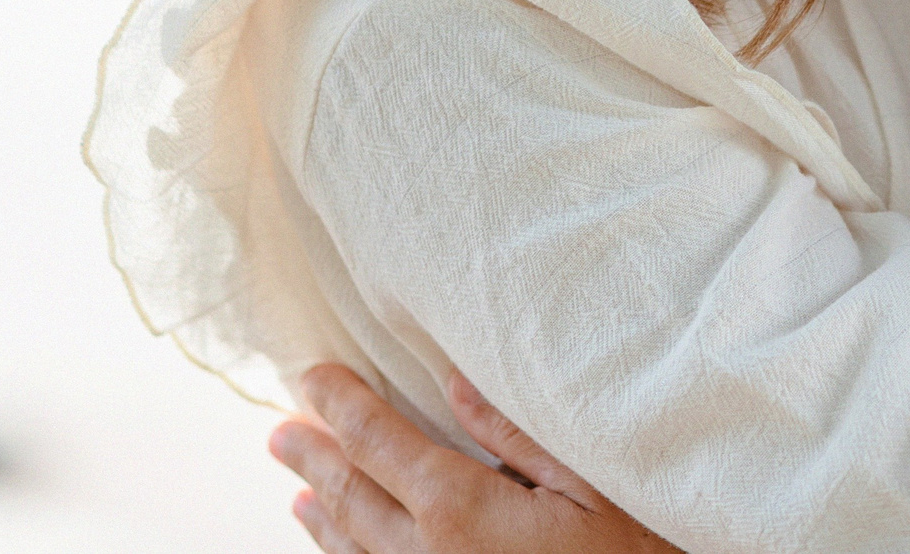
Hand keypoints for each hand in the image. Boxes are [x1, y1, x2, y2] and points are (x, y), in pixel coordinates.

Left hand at [270, 364, 677, 553]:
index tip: (310, 374)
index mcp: (458, 507)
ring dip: (321, 509)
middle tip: (278, 432)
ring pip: (353, 547)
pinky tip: (337, 543)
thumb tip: (455, 381)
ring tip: (297, 486)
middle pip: (350, 496)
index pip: (377, 441)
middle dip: (313, 456)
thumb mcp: (586, 480)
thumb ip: (512, 431)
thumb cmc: (631, 552)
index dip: (339, 402)